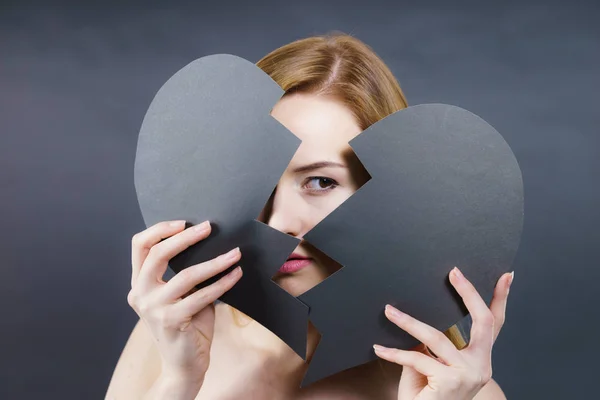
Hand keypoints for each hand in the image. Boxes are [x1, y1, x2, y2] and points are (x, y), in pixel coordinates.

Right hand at [127, 220, 242, 388]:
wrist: (185, 364)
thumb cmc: (187, 324)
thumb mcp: (181, 294)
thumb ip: (184, 271)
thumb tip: (210, 241)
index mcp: (139, 283)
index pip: (139, 246)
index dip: (160, 230)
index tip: (184, 222)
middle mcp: (140, 294)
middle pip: (157, 254)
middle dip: (185, 237)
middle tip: (210, 227)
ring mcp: (153, 308)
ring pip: (185, 275)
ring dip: (215, 261)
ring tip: (235, 253)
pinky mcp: (171, 321)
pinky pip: (202, 295)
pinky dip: (222, 282)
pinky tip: (236, 274)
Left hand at [374, 267, 512, 399]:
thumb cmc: (428, 394)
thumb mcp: (432, 365)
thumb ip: (432, 344)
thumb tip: (418, 317)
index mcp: (479, 358)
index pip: (494, 325)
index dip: (501, 299)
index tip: (506, 275)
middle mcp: (481, 365)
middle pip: (482, 321)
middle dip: (468, 294)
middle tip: (454, 273)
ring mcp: (468, 374)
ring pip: (436, 337)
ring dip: (408, 322)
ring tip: (389, 311)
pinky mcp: (450, 382)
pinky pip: (417, 358)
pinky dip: (395, 353)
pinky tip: (380, 349)